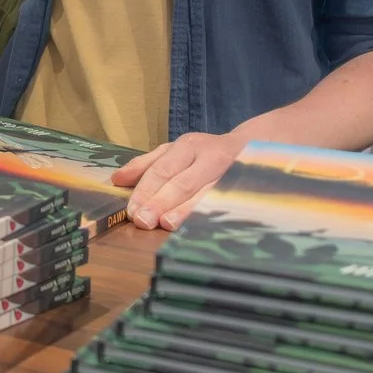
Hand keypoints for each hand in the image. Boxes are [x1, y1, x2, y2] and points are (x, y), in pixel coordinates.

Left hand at [112, 130, 248, 229]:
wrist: (255, 146)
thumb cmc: (206, 153)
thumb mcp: (176, 151)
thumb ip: (146, 165)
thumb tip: (116, 180)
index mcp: (187, 146)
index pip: (162, 170)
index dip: (145, 190)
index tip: (132, 210)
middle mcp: (208, 156)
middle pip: (181, 181)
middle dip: (160, 202)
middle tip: (143, 221)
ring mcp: (229, 172)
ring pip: (205, 192)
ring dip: (185, 209)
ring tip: (167, 224)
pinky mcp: (244, 185)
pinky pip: (226, 201)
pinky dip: (211, 213)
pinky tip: (200, 226)